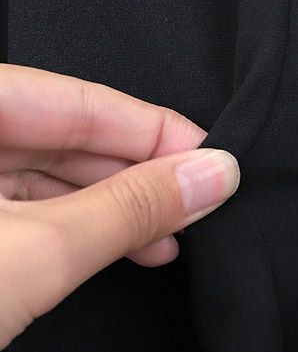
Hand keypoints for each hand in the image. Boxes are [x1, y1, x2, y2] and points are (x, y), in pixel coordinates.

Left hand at [0, 65, 239, 347]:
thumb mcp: (45, 250)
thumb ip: (133, 207)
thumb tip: (211, 177)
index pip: (78, 101)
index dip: (155, 133)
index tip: (214, 163)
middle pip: (65, 137)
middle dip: (139, 177)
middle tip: (200, 206)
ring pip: (49, 176)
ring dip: (115, 210)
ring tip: (170, 240)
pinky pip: (30, 207)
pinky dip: (79, 229)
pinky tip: (126, 247)